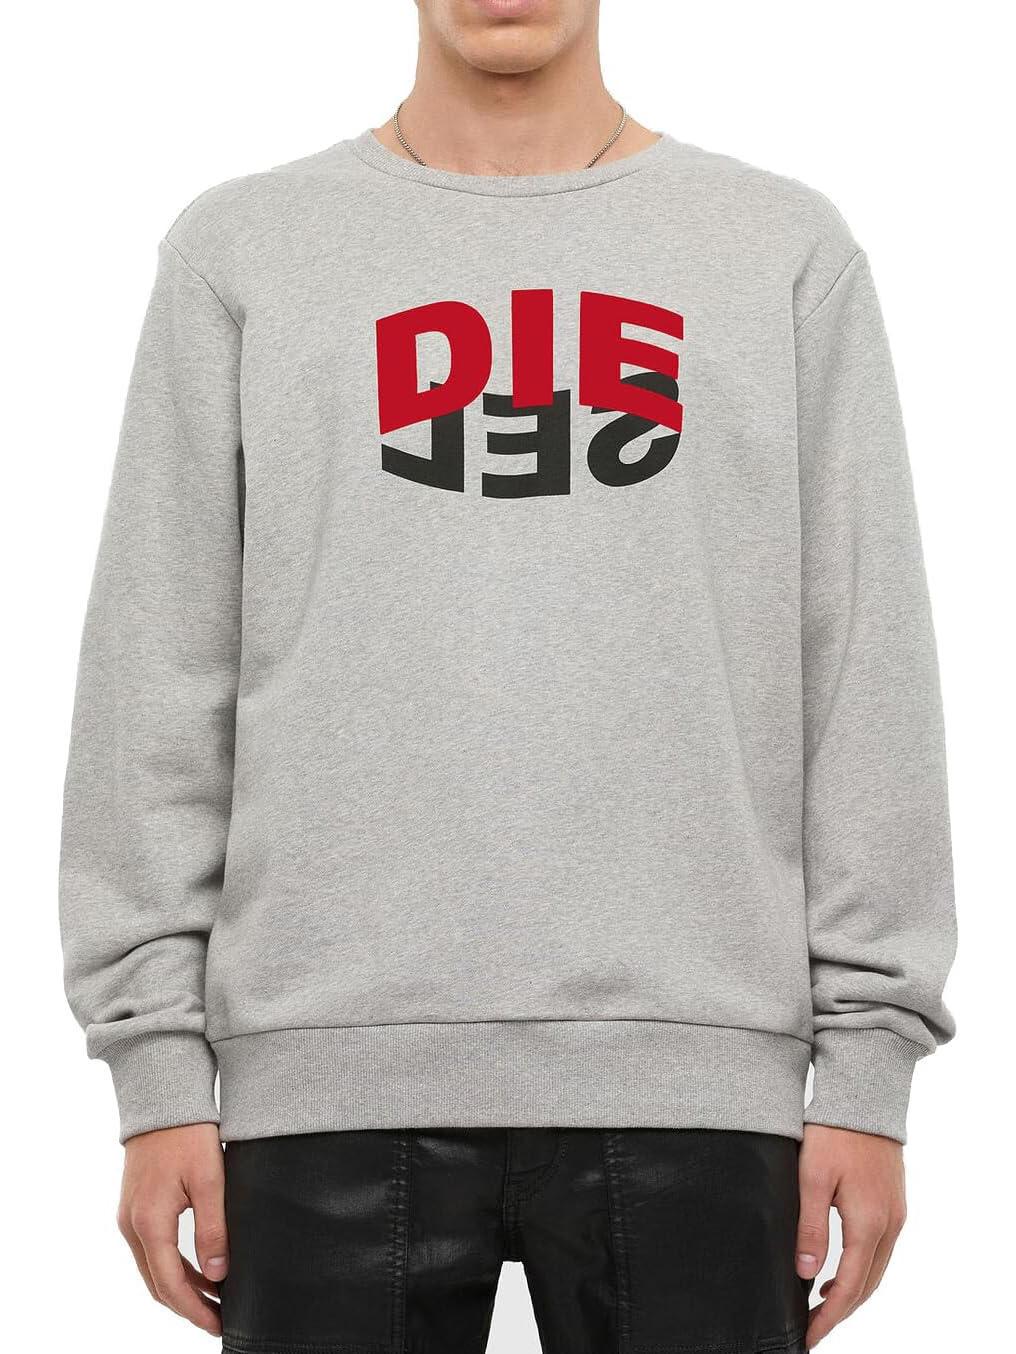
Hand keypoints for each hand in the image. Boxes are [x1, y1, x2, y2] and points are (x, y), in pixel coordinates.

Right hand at [117, 1122, 227, 1335]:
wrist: (163, 1101)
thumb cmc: (188, 1135)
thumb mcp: (210, 1180)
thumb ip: (213, 1230)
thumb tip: (218, 1274)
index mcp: (149, 1223)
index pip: (170, 1284)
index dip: (194, 1310)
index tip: (218, 1324)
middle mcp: (132, 1225)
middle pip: (157, 1283)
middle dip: (188, 1306)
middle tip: (219, 1319)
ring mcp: (130, 1217)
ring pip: (154, 1268)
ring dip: (182, 1288)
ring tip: (216, 1299)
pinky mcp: (136, 1208)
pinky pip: (153, 1250)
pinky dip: (174, 1266)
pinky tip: (200, 1270)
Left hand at [796, 1124, 905, 1346]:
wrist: (864, 1098)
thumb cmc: (834, 1133)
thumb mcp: (811, 1178)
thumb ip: (809, 1227)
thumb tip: (807, 1273)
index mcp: (868, 1223)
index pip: (850, 1287)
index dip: (830, 1316)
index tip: (810, 1335)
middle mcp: (889, 1224)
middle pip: (868, 1285)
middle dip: (842, 1312)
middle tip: (813, 1327)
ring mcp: (896, 1214)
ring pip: (877, 1269)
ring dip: (853, 1292)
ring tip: (823, 1306)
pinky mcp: (894, 1203)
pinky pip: (882, 1250)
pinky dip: (864, 1269)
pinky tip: (842, 1270)